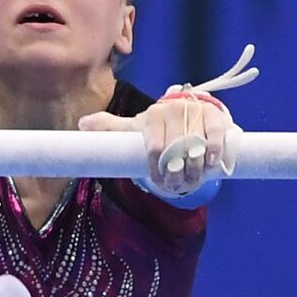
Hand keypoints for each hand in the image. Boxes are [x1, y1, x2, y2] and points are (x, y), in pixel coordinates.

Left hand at [79, 93, 234, 194]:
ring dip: (195, 168)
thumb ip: (112, 128)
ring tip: (193, 180)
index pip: (153, 147)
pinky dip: (213, 151)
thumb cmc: (159, 127)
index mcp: (151, 115)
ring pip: (195, 144)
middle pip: (175, 149)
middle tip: (177, 186)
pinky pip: (214, 134)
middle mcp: (172, 110)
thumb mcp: (135, 128)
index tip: (160, 183)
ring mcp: (195, 111)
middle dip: (177, 173)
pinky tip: (210, 163)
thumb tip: (81, 123)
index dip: (156, 169)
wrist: (189, 112)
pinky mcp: (215, 115)